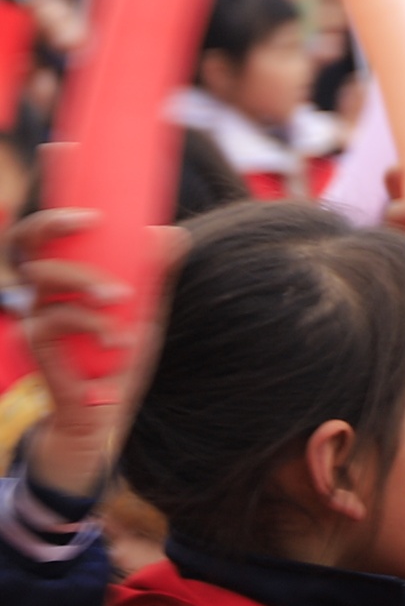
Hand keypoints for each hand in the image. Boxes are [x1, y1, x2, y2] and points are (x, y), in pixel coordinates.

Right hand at [7, 209, 180, 491]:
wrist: (108, 409)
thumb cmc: (121, 355)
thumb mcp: (147, 309)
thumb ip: (156, 272)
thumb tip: (174, 232)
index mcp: (68, 277)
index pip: (47, 235)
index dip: (53, 213)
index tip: (85, 196)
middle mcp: (46, 292)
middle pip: (28, 245)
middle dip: (52, 225)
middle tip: (91, 221)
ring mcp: (37, 314)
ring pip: (45, 277)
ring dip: (86, 280)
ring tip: (121, 298)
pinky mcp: (36, 341)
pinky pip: (56, 319)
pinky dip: (93, 325)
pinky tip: (116, 341)